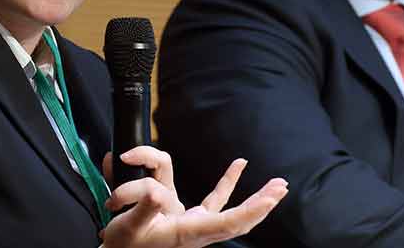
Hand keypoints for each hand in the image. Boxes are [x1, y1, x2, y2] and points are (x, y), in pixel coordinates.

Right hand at [101, 147, 286, 247]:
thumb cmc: (122, 244)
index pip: (226, 224)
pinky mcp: (183, 211)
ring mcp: (191, 219)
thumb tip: (157, 191)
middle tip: (281, 187)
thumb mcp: (127, 227)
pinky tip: (240, 165)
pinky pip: (212, 197)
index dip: (249, 212)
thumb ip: (143, 208)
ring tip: (263, 174)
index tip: (270, 200)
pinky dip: (227, 182)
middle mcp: (194, 228)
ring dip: (243, 188)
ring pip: (224, 202)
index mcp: (186, 233)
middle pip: (237, 218)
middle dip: (260, 203)